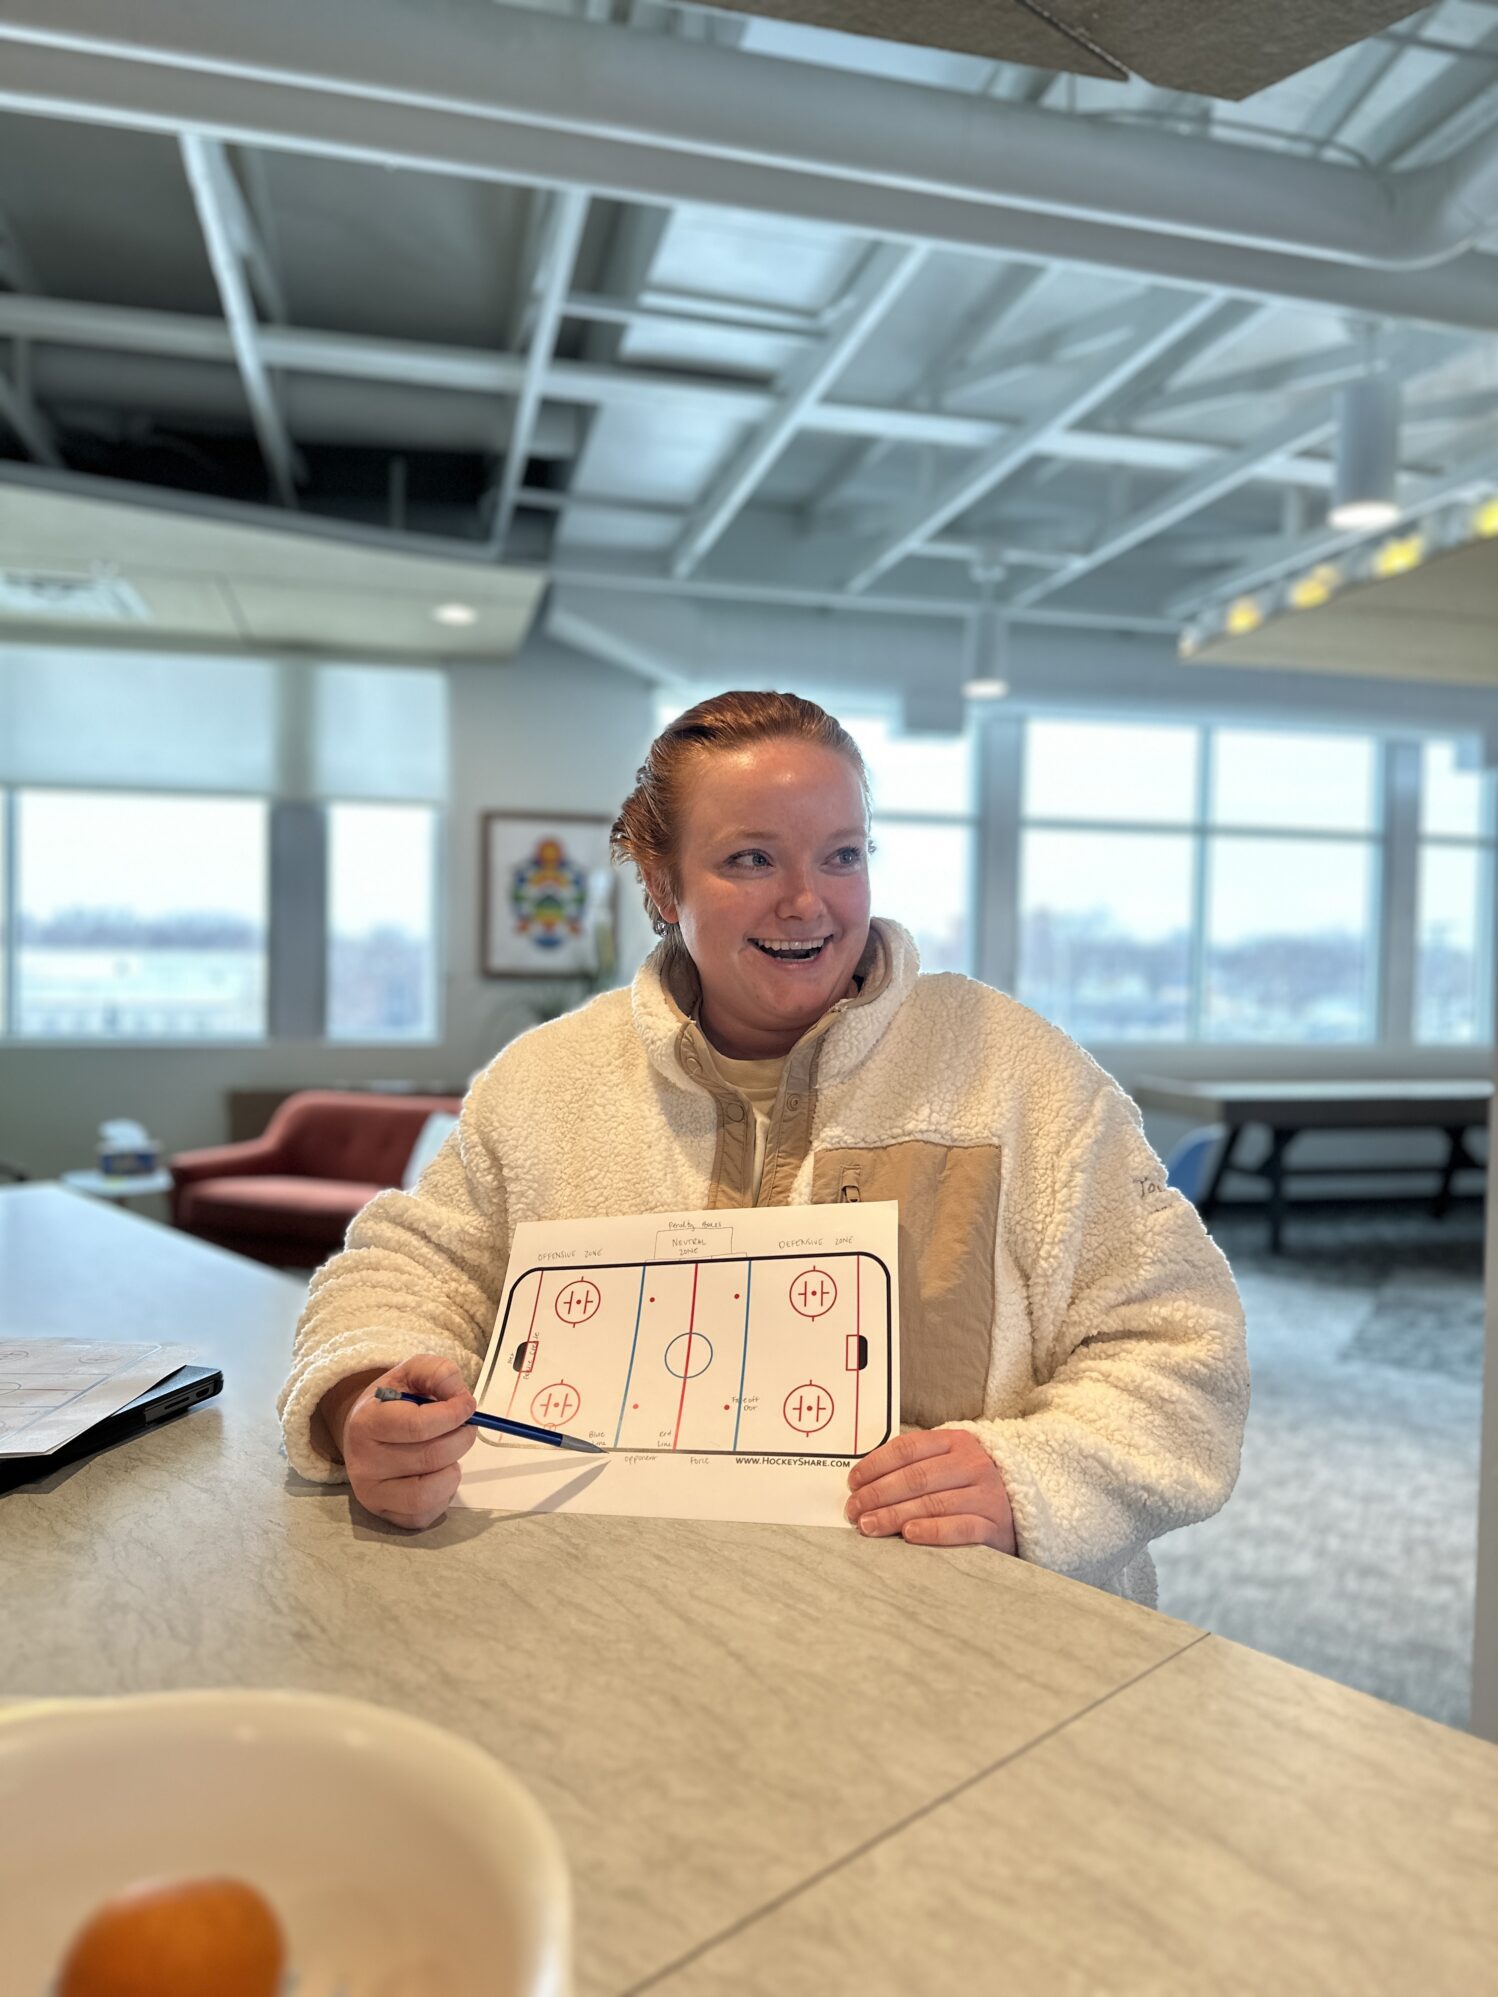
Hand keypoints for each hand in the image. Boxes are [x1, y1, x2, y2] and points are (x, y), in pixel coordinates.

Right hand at [339, 1354, 477, 1529]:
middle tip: (465, 1427)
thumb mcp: (411, 1372)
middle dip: (461, 1439)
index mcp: (366, 1422)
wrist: (363, 1430)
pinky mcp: (384, 1514)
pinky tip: (437, 1474)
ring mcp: (371, 1494)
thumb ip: (438, 1373)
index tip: (467, 1405)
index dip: (453, 1415)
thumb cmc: (393, 1401)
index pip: (417, 1425)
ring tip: (449, 1452)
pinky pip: (424, 1515)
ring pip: (427, 1494)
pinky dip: (442, 1494)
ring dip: (452, 1470)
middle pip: (430, 1458)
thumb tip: (461, 1398)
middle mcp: (363, 1463)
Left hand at [846, 1428, 1016, 1552]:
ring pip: (932, 1503)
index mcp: (956, 1441)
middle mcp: (972, 1464)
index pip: (908, 1449)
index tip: (853, 1482)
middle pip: (916, 1477)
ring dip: (894, 1516)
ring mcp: (985, 1494)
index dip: (875, 1465)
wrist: (1020, 1509)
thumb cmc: (969, 1486)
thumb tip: (863, 1482)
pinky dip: (931, 1530)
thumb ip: (914, 1465)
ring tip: (869, 1526)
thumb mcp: (947, 1463)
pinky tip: (908, 1534)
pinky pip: (959, 1527)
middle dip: (878, 1494)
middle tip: (854, 1510)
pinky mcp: (994, 1525)